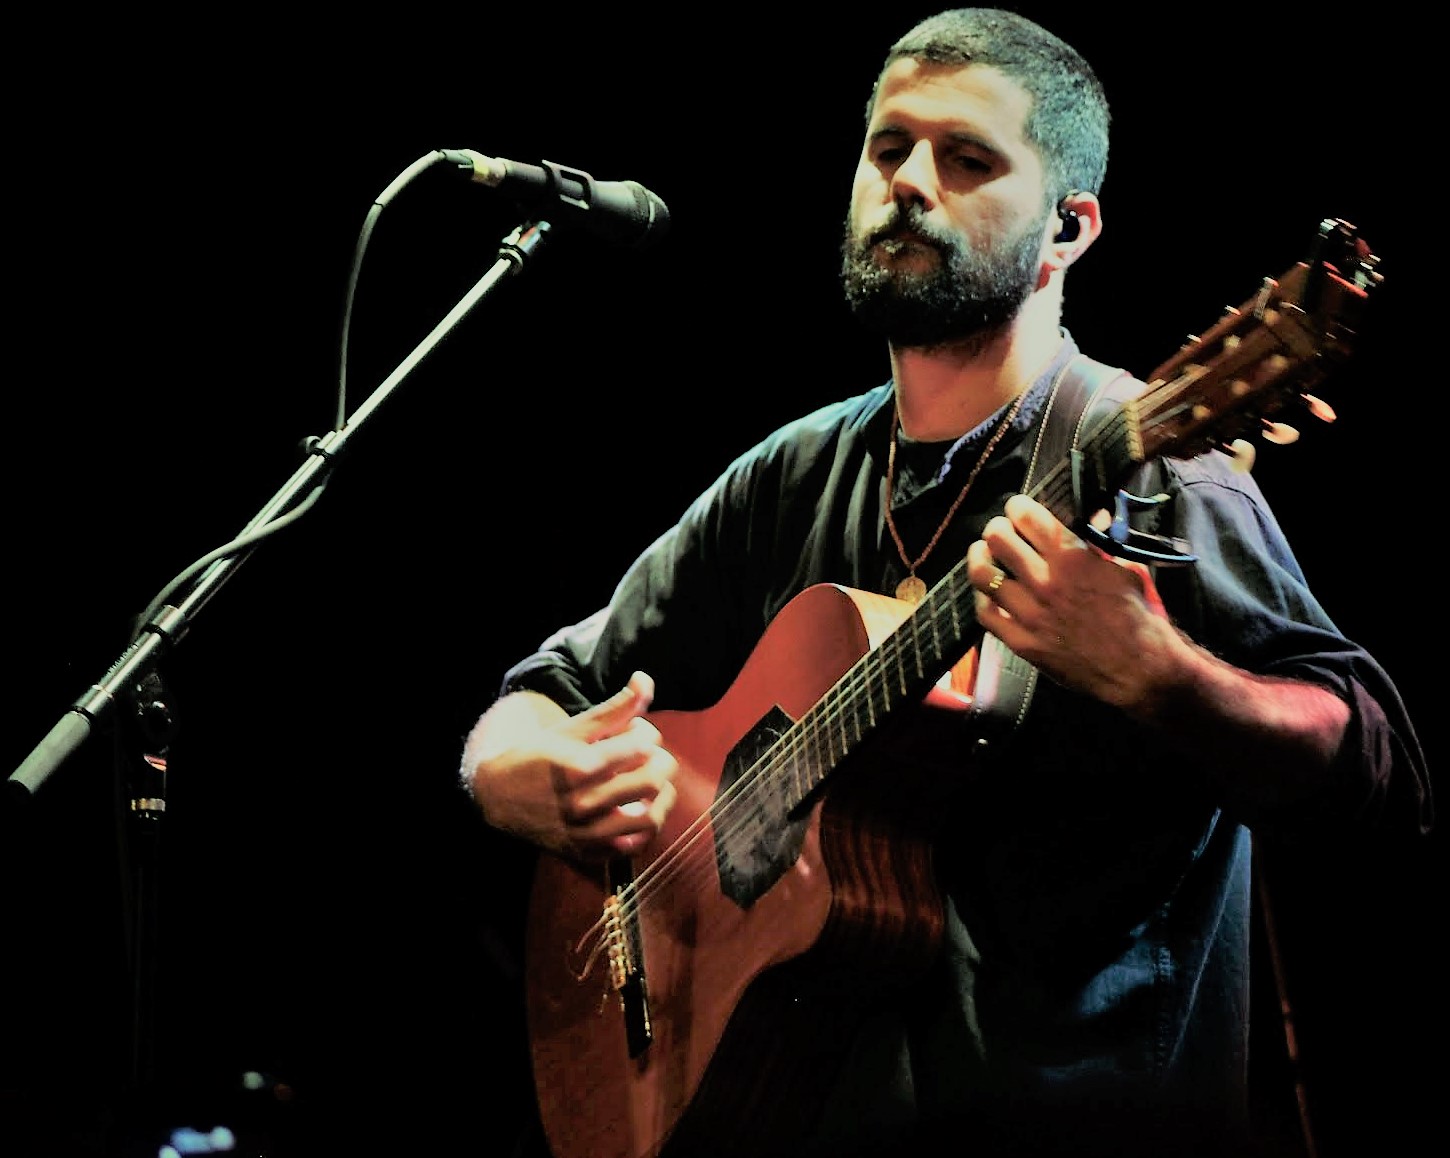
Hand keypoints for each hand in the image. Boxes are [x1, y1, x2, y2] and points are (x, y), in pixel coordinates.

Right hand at [463, 671, 678, 860]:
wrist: (499, 795)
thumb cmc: (541, 754)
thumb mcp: (574, 727)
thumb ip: (615, 707)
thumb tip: (646, 679)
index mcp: (577, 766)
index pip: (642, 746)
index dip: (647, 733)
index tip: (636, 732)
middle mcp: (580, 804)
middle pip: (652, 780)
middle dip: (661, 760)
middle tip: (652, 756)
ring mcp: (584, 833)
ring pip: (650, 817)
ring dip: (662, 796)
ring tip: (653, 783)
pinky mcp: (587, 853)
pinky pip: (635, 846)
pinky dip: (647, 827)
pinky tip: (641, 809)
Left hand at [965, 494, 1178, 706]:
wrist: (1138, 669)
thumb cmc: (1137, 617)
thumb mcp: (1124, 570)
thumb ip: (1100, 546)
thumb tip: (1094, 516)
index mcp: (1072, 558)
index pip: (1028, 517)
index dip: (1016, 507)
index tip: (1016, 508)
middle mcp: (1045, 581)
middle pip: (998, 538)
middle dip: (996, 528)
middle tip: (1000, 531)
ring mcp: (1029, 613)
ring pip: (982, 573)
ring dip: (980, 557)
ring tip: (983, 553)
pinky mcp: (1021, 642)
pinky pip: (985, 613)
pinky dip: (982, 597)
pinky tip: (987, 591)